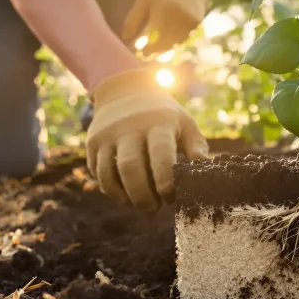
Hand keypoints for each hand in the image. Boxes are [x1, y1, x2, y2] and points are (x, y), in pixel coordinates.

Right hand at [86, 70, 208, 211]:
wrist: (125, 90)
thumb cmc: (164, 114)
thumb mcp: (184, 122)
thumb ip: (196, 147)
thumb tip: (205, 172)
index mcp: (157, 122)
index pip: (160, 154)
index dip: (165, 180)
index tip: (170, 197)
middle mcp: (129, 127)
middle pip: (131, 168)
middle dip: (143, 196)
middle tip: (154, 208)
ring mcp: (107, 135)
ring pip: (109, 174)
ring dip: (125, 197)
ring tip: (140, 204)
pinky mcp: (92, 143)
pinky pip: (98, 173)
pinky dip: (111, 190)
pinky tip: (125, 195)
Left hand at [121, 0, 214, 55]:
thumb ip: (133, 19)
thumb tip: (125, 39)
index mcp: (163, 11)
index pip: (152, 38)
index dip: (145, 49)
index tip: (140, 53)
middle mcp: (178, 19)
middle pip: (165, 45)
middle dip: (155, 52)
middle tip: (147, 54)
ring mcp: (190, 23)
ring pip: (175, 46)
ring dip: (166, 51)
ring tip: (157, 50)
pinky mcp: (197, 25)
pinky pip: (185, 41)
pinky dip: (176, 44)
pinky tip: (169, 42)